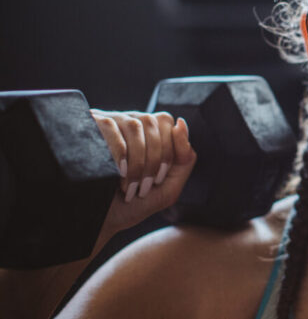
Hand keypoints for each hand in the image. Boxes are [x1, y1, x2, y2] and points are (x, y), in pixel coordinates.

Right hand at [89, 109, 196, 233]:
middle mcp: (128, 121)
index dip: (168, 150)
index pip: (166, 122)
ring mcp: (107, 122)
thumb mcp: (168, 186)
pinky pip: (110, 129)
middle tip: (144, 187)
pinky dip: (119, 155)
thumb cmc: (132, 204)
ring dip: (137, 161)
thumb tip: (181, 124)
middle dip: (153, 159)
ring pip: (134, 126)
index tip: (157, 179)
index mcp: (147, 132)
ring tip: (129, 187)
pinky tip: (116, 174)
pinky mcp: (88, 127)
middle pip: (152, 122)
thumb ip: (184, 158)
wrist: (96, 220)